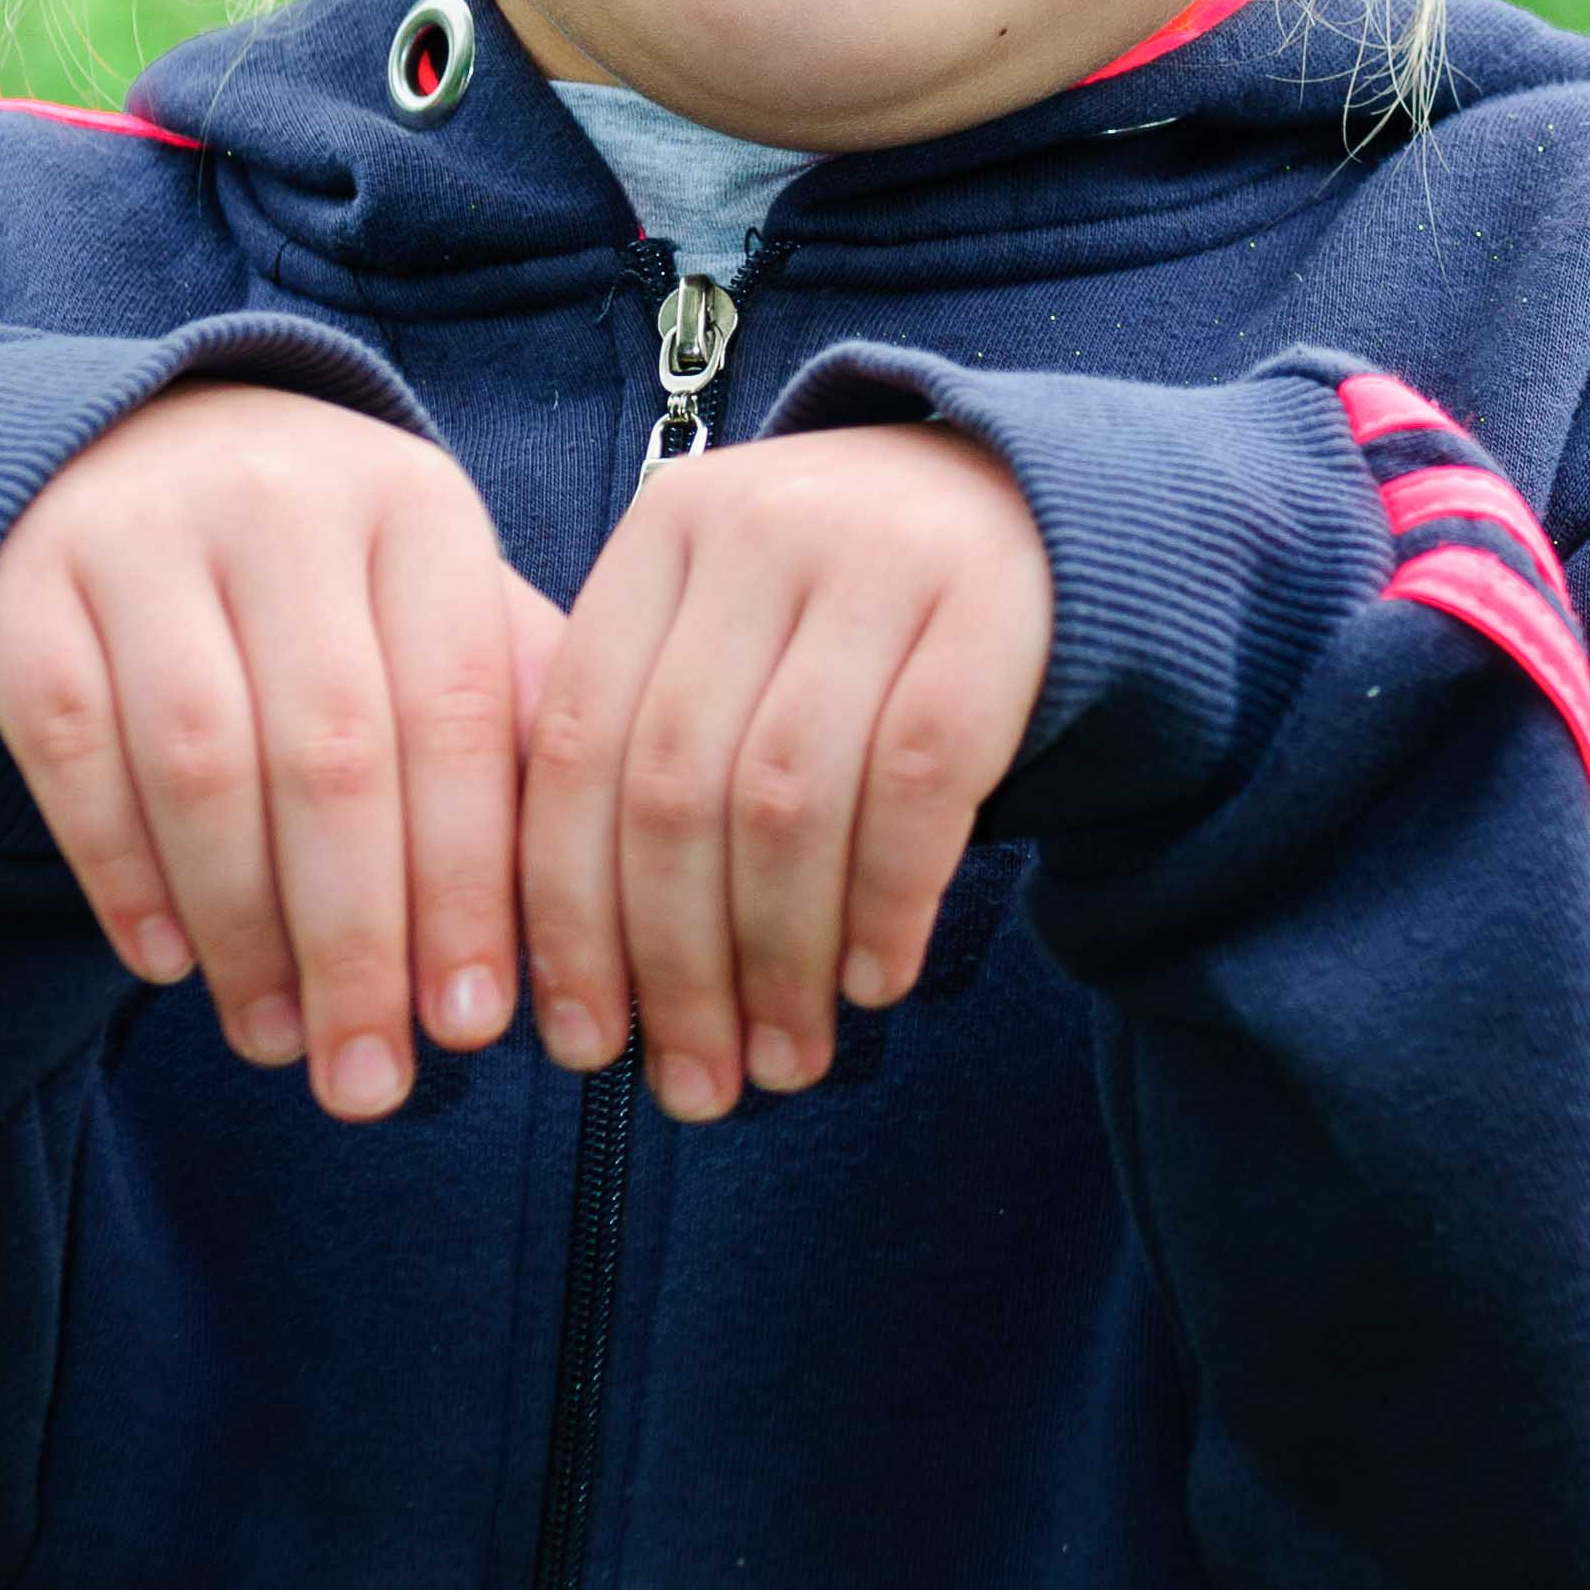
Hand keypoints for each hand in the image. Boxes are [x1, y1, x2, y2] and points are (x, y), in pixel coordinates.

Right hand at [0, 384, 564, 1119]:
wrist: (149, 447)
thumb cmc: (334, 569)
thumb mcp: (438, 598)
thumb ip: (510, 721)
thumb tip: (586, 901)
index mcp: (417, 507)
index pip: (458, 714)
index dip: (467, 881)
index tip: (476, 1025)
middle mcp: (287, 504)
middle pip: (332, 752)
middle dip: (358, 940)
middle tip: (369, 1080)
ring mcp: (148, 537)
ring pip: (201, 763)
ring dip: (244, 929)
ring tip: (278, 1039)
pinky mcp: (30, 588)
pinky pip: (74, 752)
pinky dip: (121, 873)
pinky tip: (170, 964)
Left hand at [519, 422, 1053, 1120]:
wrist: (1023, 503)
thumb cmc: (838, 612)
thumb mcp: (725, 627)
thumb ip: (642, 746)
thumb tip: (573, 979)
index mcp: (662, 534)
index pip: (575, 745)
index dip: (567, 913)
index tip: (577, 1044)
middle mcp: (757, 528)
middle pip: (675, 787)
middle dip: (675, 966)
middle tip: (694, 1087)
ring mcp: (877, 556)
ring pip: (788, 800)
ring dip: (779, 960)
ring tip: (786, 1060)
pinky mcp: (988, 606)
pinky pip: (916, 782)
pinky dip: (885, 901)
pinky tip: (875, 980)